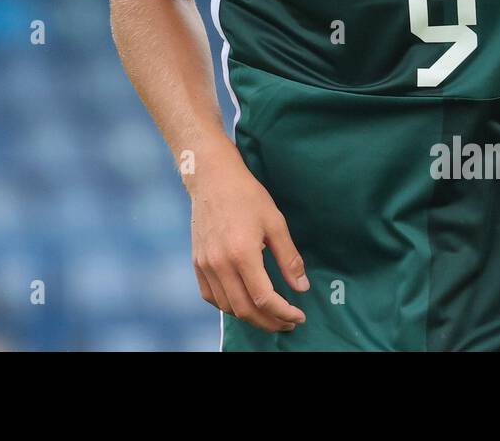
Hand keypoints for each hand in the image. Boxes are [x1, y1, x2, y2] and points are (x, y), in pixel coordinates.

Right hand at [187, 142, 308, 331]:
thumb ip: (289, 258)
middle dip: (269, 322)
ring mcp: (205, 264)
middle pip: (245, 310)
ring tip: (268, 314)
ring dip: (250, 317)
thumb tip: (302, 287)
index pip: (264, 298)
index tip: (298, 316)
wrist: (212, 178)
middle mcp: (220, 264)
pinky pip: (211, 296)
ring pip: (227, 307)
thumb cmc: (246, 195)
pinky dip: (228, 306)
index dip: (283, 313)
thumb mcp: (275, 223)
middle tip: (287, 322)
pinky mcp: (197, 262)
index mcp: (242, 254)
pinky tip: (242, 301)